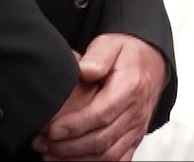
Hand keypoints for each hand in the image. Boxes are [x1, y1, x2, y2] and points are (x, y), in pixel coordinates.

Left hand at [34, 33, 165, 160]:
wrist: (151, 62)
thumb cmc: (128, 54)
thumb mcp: (111, 44)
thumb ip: (98, 55)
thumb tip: (85, 69)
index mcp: (130, 87)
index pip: (102, 114)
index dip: (75, 126)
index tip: (52, 130)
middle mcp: (136, 111)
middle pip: (102, 139)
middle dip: (69, 146)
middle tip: (43, 143)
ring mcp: (136, 128)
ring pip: (108, 155)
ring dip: (77, 159)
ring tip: (51, 154)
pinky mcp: (134, 138)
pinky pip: (117, 160)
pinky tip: (73, 160)